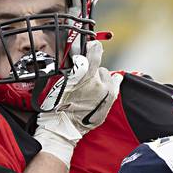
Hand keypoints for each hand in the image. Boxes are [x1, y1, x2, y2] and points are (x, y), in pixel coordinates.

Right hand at [35, 40, 122, 165]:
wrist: (63, 126)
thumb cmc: (57, 104)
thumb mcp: (59, 80)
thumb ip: (72, 66)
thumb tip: (79, 54)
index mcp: (83, 74)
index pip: (95, 51)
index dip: (93, 46)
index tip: (91, 45)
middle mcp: (97, 82)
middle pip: (99, 66)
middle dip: (92, 69)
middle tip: (83, 77)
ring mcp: (105, 91)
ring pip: (106, 75)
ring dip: (100, 78)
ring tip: (91, 87)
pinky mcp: (110, 99)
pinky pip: (115, 84)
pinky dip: (113, 81)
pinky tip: (115, 78)